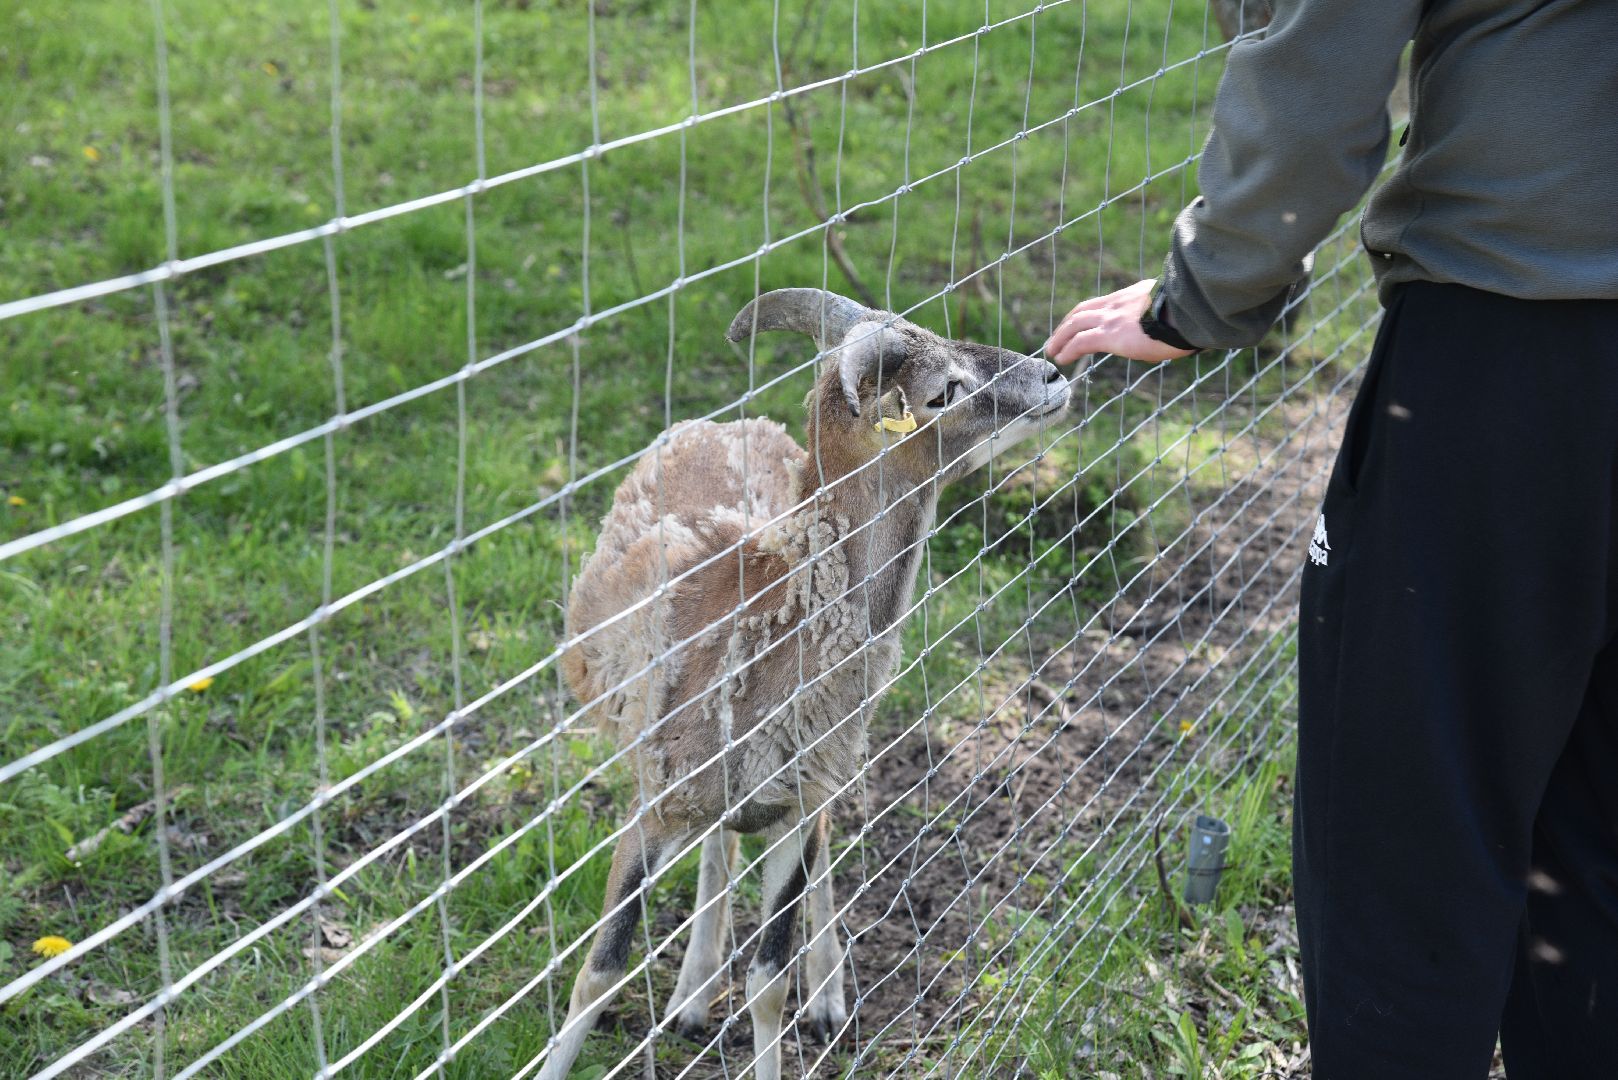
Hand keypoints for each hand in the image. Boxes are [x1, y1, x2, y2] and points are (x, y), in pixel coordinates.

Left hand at [1044, 278, 1193, 365]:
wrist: (1195, 310)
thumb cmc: (1194, 314)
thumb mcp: (1176, 309)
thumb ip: (1164, 315)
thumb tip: (1177, 327)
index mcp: (1134, 296)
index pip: (1103, 302)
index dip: (1087, 313)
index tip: (1078, 324)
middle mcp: (1119, 303)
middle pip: (1083, 310)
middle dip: (1066, 324)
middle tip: (1057, 338)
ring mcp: (1114, 317)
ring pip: (1076, 324)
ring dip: (1060, 337)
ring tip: (1053, 351)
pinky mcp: (1112, 333)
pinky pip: (1082, 341)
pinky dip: (1068, 349)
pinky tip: (1061, 358)